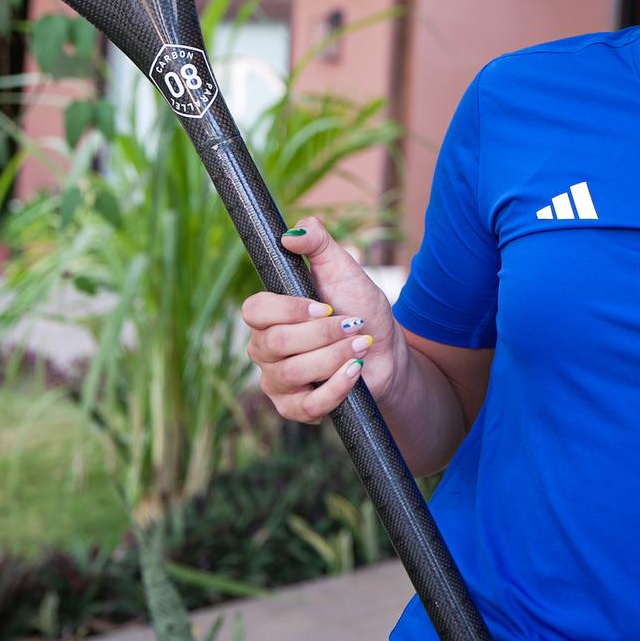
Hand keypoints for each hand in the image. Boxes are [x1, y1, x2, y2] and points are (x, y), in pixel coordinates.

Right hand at [243, 216, 401, 422]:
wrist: (386, 352)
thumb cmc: (361, 309)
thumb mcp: (344, 270)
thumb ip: (319, 245)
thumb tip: (293, 231)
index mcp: (270, 315)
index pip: (253, 311)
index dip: (287, 309)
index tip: (323, 306)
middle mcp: (265, 348)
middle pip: (275, 343)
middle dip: (322, 334)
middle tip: (352, 325)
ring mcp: (277, 381)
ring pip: (291, 373)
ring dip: (333, 357)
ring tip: (359, 345)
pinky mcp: (295, 409)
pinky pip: (306, 406)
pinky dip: (336, 387)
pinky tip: (354, 372)